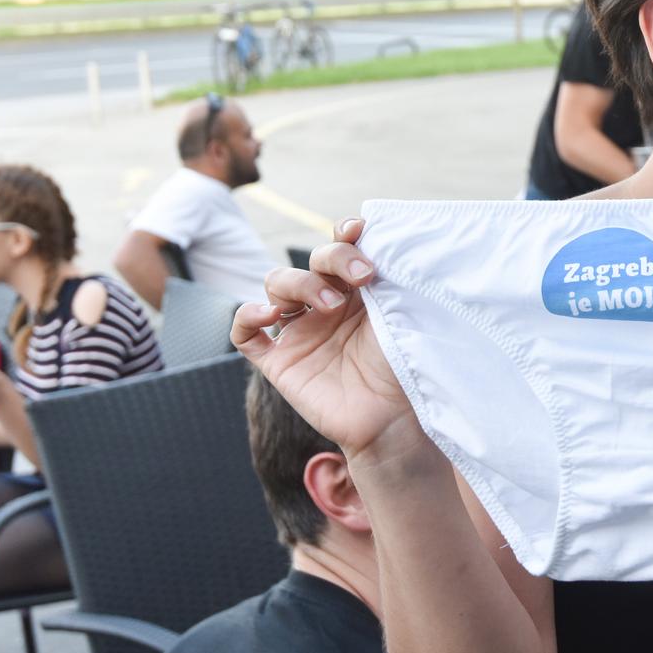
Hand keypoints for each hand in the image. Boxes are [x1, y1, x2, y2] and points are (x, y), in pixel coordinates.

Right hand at [231, 218, 417, 461]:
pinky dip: (248, 315)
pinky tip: (269, 315)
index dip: (346, 234)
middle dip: (333, 258)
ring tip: (330, 305)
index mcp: (360, 291)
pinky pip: (245, 332)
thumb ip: (392, 280)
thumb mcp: (405, 316)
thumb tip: (384, 239)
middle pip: (312, 261)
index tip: (360, 232)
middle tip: (361, 277)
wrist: (395, 421)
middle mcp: (328, 305)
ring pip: (276, 284)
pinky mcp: (280, 361)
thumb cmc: (407, 368)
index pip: (342, 247)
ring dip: (299, 283)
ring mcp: (301, 332)